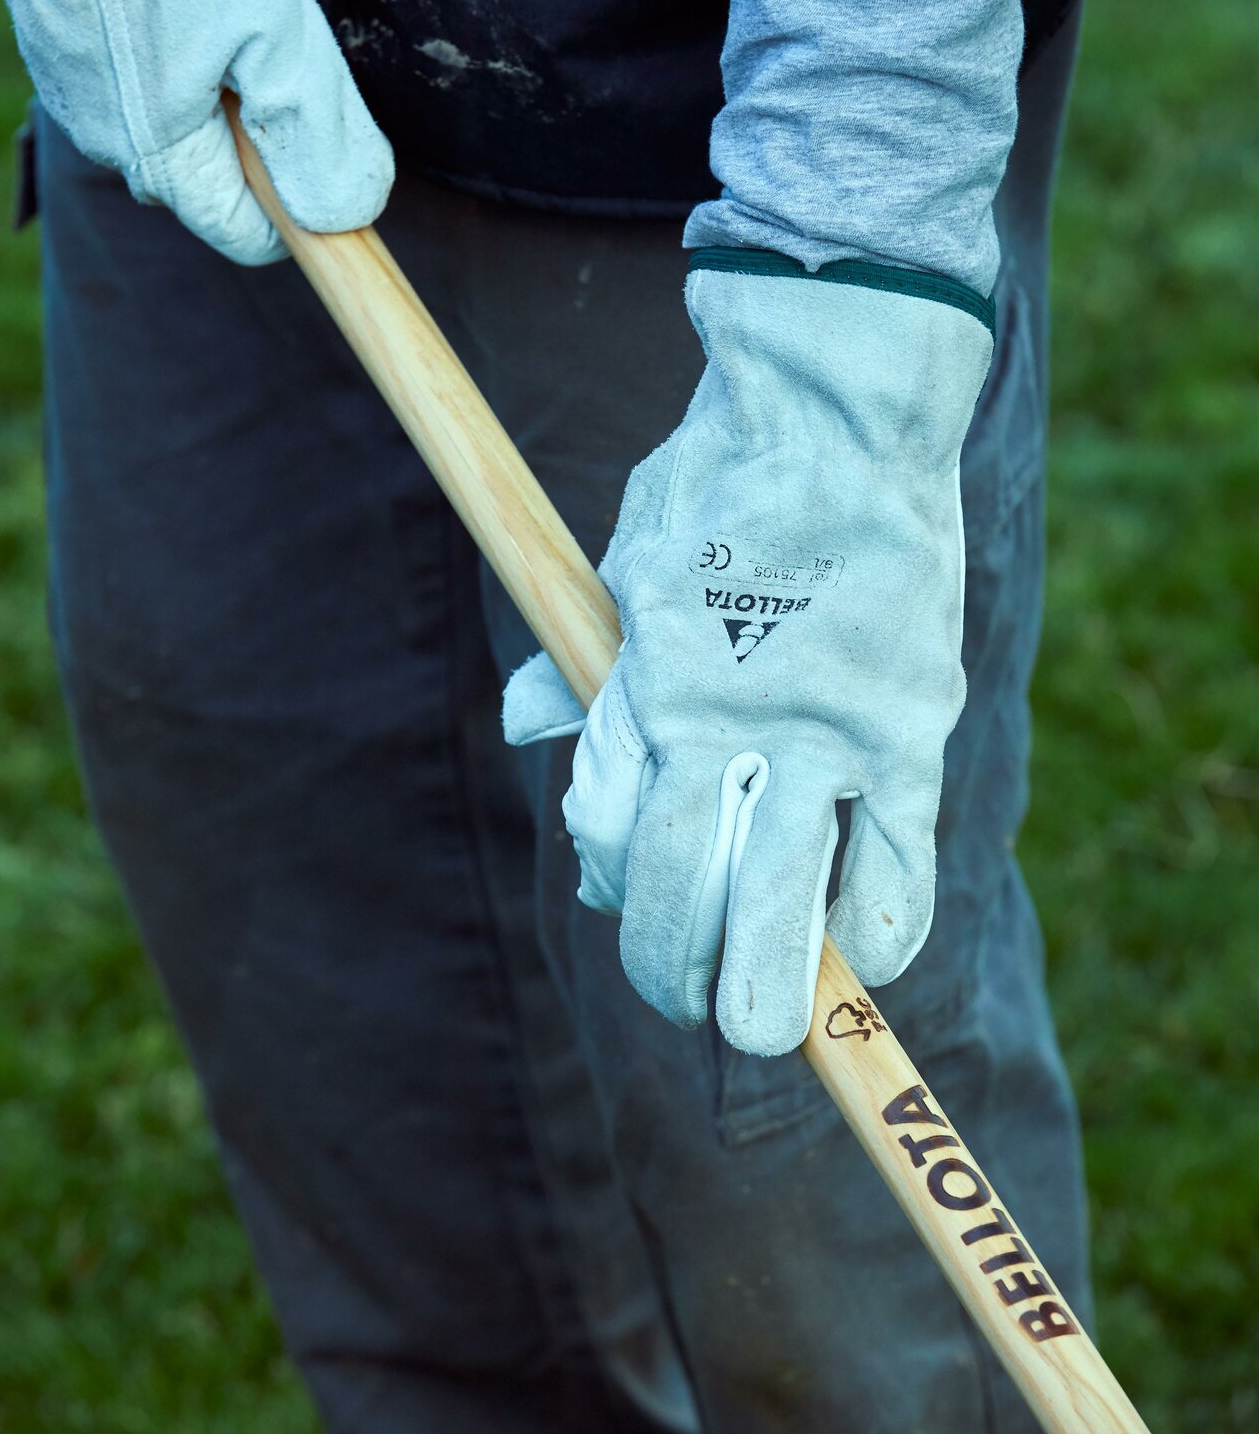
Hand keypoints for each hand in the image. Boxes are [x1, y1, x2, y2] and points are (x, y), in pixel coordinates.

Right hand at [0, 0, 392, 263]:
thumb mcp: (279, 37)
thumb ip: (317, 137)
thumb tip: (346, 216)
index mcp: (155, 153)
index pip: (243, 232)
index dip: (302, 203)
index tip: (332, 135)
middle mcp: (102, 129)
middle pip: (223, 153)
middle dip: (270, 91)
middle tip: (284, 12)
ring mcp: (73, 74)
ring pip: (195, 80)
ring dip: (240, 30)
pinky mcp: (60, 18)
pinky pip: (150, 34)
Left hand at [505, 254, 992, 1055]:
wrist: (835, 410)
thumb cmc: (718, 481)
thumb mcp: (625, 561)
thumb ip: (586, 656)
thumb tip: (528, 720)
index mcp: (647, 685)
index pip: (614, 828)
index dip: (616, 880)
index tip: (626, 894)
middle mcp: (726, 724)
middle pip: (684, 890)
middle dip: (674, 968)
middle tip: (687, 1003)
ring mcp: (822, 734)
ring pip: (780, 902)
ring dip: (763, 985)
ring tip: (764, 1023)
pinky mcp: (905, 731)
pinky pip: (897, 867)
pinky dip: (876, 931)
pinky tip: (861, 960)